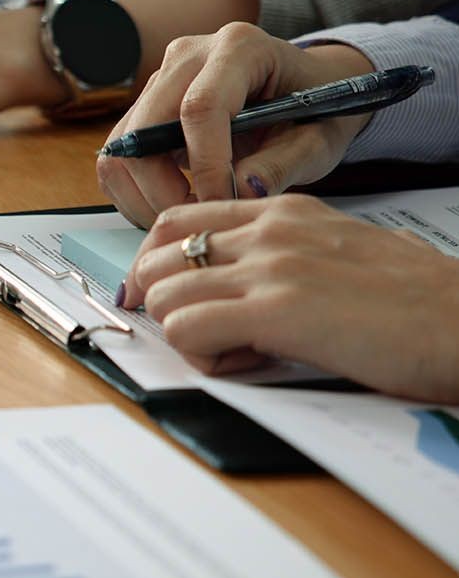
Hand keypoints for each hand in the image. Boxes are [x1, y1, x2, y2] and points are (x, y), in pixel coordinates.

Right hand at [96, 23, 375, 226]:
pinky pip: (118, 156)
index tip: (221, 205)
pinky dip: (135, 191)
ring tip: (187, 217)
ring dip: (143, 195)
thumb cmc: (317, 111)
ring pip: (120, 147)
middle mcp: (188, 55)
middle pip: (144, 128)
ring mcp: (159, 79)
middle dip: (164, 188)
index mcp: (239, 47)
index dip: (206, 166)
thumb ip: (284, 164)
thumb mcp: (319, 139)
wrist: (305, 92)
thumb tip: (240, 191)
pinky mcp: (143, 106)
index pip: (201, 107)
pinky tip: (172, 205)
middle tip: (200, 221)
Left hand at [121, 194, 458, 400]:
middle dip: (157, 302)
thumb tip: (241, 286)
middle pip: (157, 257)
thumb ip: (288, 258)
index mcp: (285, 214)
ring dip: (183, 335)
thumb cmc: (420, 303)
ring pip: (163, 295)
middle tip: (192, 334)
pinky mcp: (277, 312)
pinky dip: (201, 358)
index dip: (155, 264)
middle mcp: (270, 231)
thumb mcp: (342, 253)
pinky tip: (246, 364)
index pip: (179, 221)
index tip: (162, 297)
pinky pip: (186, 330)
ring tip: (234, 353)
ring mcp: (270, 268)